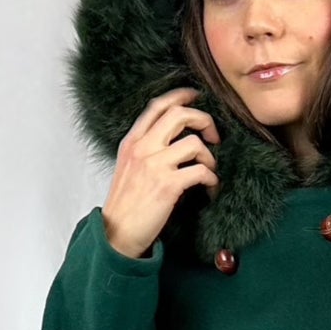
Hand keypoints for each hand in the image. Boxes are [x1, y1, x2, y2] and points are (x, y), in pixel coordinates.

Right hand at [101, 88, 219, 256]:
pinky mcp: (167, 185)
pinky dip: (212, 179)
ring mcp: (155, 166)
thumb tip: (174, 139)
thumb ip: (145, 149)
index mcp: (132, 142)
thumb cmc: (126, 204)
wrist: (116, 233)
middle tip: (213, 135)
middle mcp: (142, 148)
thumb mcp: (128, 167)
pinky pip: (201, 171)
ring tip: (209, 171)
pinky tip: (210, 187)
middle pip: (179, 114)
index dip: (181, 96)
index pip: (158, 106)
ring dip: (210, 157)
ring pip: (194, 143)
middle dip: (203, 120)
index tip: (197, 97)